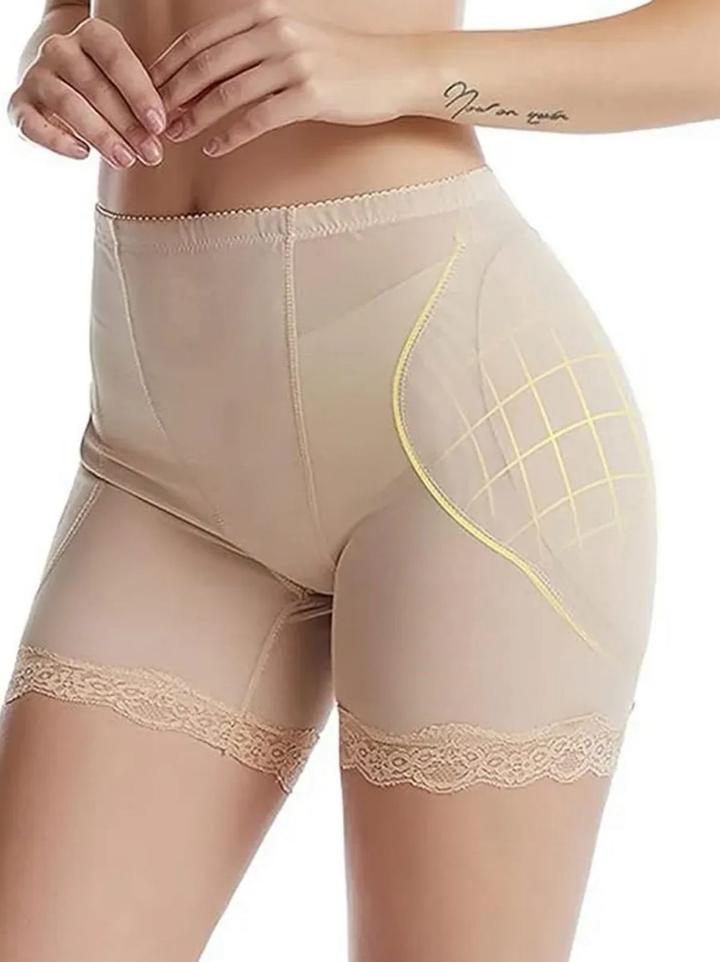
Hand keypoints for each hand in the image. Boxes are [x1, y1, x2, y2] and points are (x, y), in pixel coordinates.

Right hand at [7, 17, 166, 167]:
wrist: (61, 85)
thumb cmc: (107, 88)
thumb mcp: (126, 83)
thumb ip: (143, 99)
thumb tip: (165, 130)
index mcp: (91, 36)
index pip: (116, 58)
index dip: (140, 92)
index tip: (159, 125)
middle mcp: (60, 50)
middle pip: (95, 87)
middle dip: (127, 125)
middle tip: (151, 153)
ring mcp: (37, 76)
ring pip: (68, 105)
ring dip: (101, 136)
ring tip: (126, 159)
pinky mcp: (20, 105)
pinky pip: (34, 125)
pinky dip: (58, 142)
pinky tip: (83, 155)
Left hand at [149, 0, 419, 155]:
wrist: (395, 69)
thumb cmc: (343, 60)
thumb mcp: (296, 37)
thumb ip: (256, 45)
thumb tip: (214, 68)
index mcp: (265, 12)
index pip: (202, 39)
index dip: (169, 65)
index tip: (148, 89)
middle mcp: (274, 31)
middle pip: (206, 65)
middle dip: (173, 94)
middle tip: (152, 119)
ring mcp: (292, 62)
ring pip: (226, 93)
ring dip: (195, 118)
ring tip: (176, 136)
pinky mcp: (308, 95)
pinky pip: (257, 119)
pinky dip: (230, 136)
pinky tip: (214, 148)